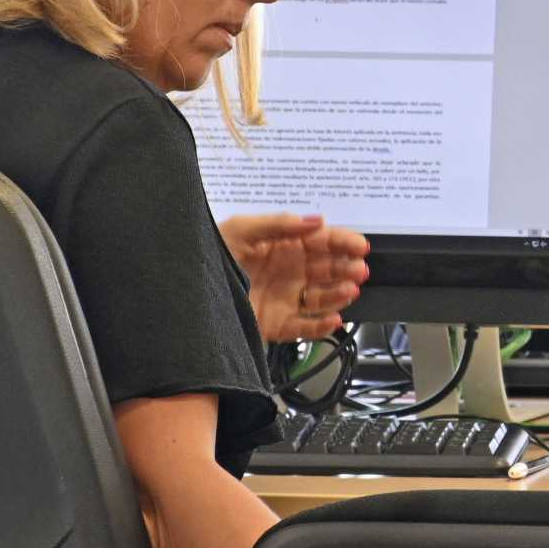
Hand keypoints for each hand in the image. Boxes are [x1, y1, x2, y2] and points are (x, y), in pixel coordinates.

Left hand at [219, 213, 368, 341]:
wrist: (189, 296)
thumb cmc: (210, 257)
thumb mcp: (241, 229)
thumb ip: (279, 224)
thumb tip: (315, 221)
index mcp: (281, 246)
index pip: (319, 242)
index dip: (342, 242)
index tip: (359, 245)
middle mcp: (287, 272)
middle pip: (326, 269)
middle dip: (346, 268)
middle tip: (358, 269)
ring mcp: (284, 298)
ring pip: (321, 298)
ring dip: (339, 294)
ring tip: (350, 290)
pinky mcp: (277, 324)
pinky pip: (306, 327)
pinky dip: (322, 326)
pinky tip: (333, 319)